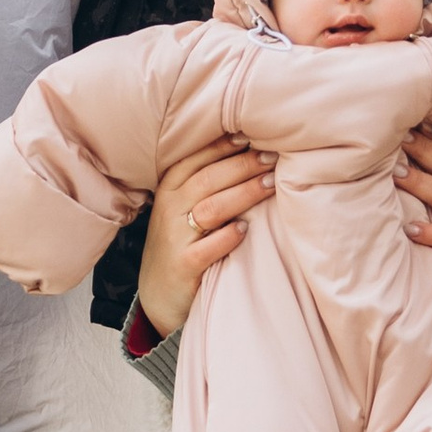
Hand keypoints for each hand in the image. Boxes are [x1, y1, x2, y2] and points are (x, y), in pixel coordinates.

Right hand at [136, 134, 274, 338]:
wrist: (158, 295)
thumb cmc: (180, 243)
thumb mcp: (183, 209)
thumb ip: (206, 184)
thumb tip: (249, 151)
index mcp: (169, 189)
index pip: (196, 159)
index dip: (224, 146)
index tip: (253, 136)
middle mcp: (169, 209)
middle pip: (208, 179)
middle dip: (243, 165)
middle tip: (273, 158)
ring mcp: (174, 238)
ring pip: (211, 208)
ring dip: (243, 193)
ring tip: (271, 184)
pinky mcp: (183, 266)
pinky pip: (206, 248)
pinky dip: (226, 237)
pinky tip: (245, 229)